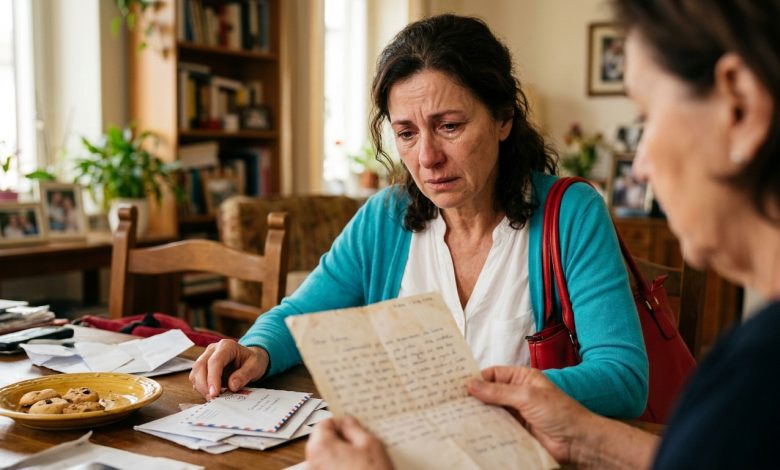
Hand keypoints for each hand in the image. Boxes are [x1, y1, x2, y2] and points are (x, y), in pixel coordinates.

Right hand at [188, 339, 268, 399]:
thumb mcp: (255, 367)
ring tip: (214, 397)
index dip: (213, 378)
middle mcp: (213, 349)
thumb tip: (232, 386)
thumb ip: (244, 375)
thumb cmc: (253, 361)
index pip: (215, 361)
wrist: (250, 359)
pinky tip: (212, 393)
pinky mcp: (202, 367)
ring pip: (195, 373)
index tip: (215, 393)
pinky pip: (196, 378)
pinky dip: (201, 388)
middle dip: (204, 385)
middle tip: (213, 398)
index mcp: (227, 346)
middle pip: (200, 366)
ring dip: (201, 387)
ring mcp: (206, 357)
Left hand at [306, 416, 392, 469]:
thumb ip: (354, 428)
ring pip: (325, 458)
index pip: (323, 424)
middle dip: (339, 441)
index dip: (339, 423)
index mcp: (320, 448)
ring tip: (360, 462)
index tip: (350, 426)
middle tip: (359, 445)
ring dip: (339, 456)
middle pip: (321, 442)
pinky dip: (338, 469)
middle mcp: (312, 464)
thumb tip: (346, 421)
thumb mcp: (370, 444)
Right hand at [467, 366, 594, 463]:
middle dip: (474, 397)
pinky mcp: (516, 430)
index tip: (458, 386)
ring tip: (458, 416)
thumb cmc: (560, 412)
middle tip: (453, 401)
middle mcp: (518, 393)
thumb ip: (498, 391)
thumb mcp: (527, 396)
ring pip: (491, 411)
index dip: (477, 379)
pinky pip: (497, 427)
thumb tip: (472, 384)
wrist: (577, 442)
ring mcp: (517, 413)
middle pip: (490, 393)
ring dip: (478, 414)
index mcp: (523, 378)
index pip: (494, 374)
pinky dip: (486, 428)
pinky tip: (474, 429)